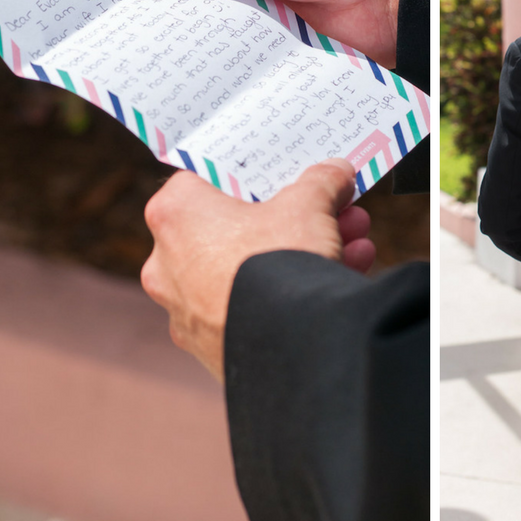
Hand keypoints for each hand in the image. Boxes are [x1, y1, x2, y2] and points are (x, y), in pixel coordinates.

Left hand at [140, 158, 375, 382]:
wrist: (290, 347)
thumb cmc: (280, 262)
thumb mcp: (310, 204)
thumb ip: (321, 182)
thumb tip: (336, 172)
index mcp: (175, 215)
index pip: (204, 177)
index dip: (247, 173)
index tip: (281, 175)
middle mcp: (167, 263)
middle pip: (236, 226)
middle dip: (293, 216)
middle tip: (332, 209)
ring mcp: (185, 311)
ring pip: (249, 269)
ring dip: (301, 252)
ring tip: (352, 245)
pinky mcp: (211, 348)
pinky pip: (252, 307)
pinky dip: (289, 293)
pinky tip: (342, 279)